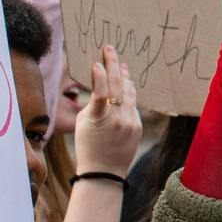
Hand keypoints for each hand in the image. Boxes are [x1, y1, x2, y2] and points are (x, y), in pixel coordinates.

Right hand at [72, 45, 142, 175]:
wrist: (104, 172)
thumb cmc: (88, 145)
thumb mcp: (83, 123)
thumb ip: (93, 104)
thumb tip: (102, 83)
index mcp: (98, 118)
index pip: (101, 91)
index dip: (100, 75)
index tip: (98, 62)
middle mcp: (116, 119)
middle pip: (117, 85)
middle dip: (113, 64)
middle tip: (110, 49)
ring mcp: (129, 122)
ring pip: (129, 92)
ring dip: (125, 76)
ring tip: (121, 64)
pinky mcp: (138, 125)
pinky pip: (133, 104)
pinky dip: (128, 93)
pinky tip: (127, 84)